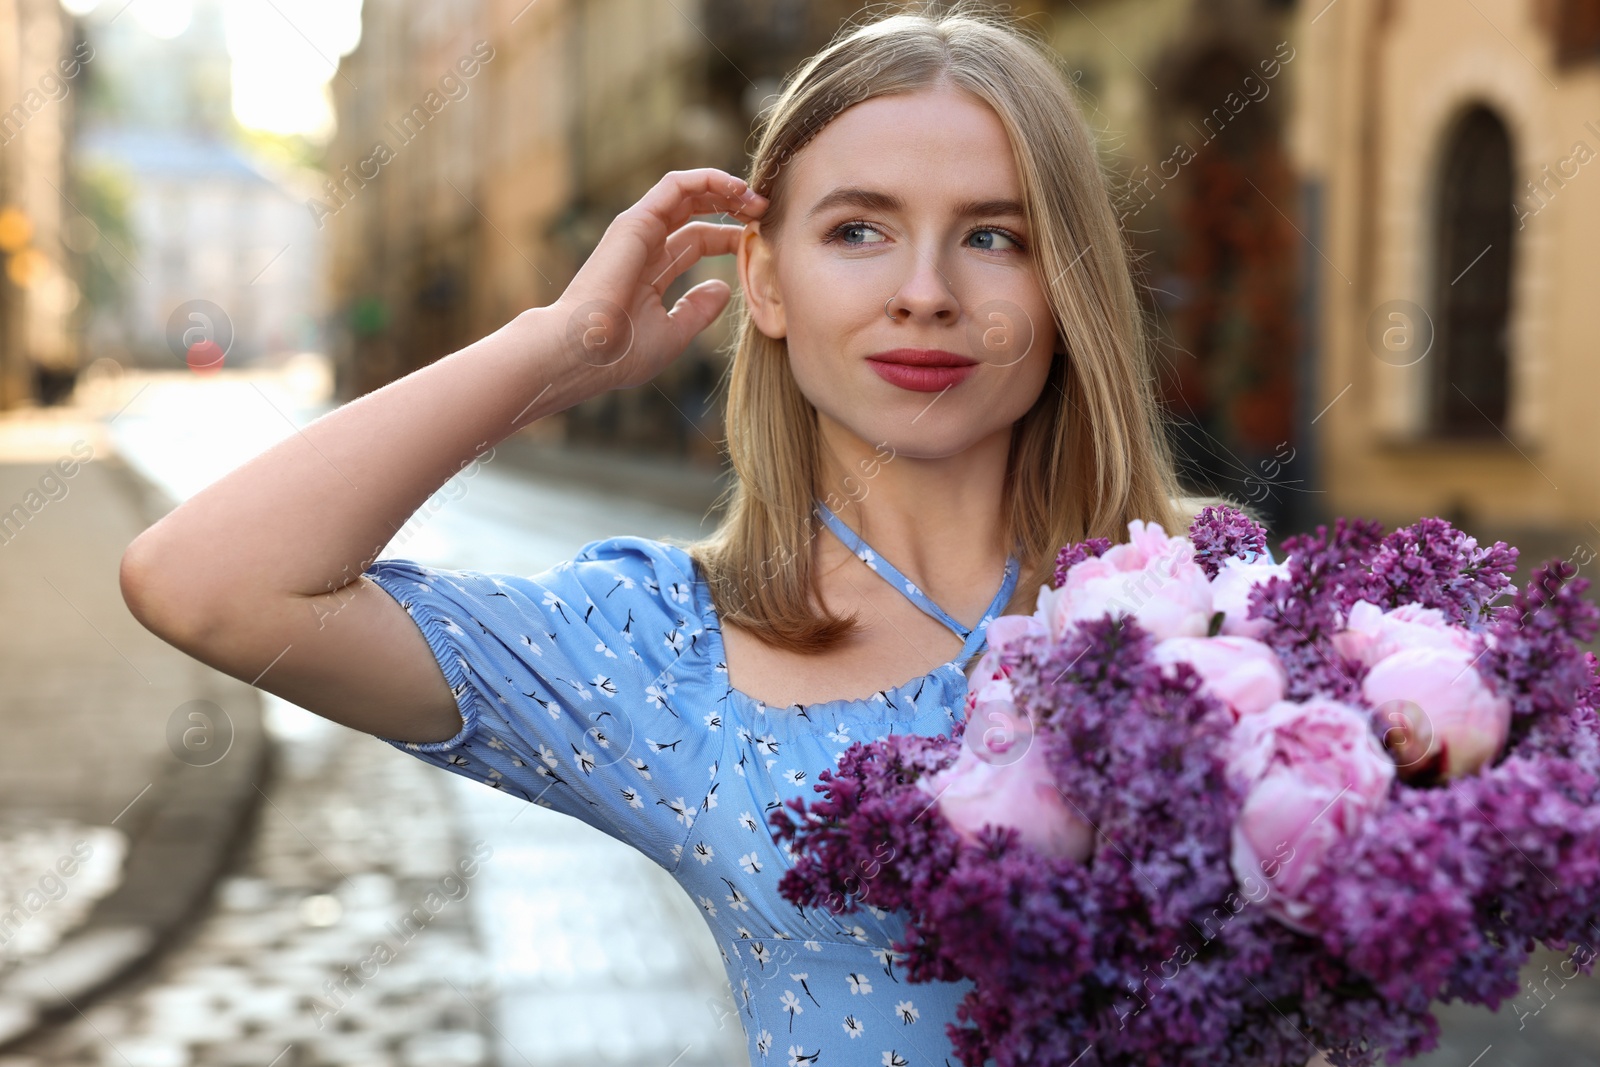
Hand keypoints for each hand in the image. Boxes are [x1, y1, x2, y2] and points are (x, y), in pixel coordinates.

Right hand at [548, 168, 767, 391]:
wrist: (584, 353)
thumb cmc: (621, 353)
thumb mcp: (673, 334)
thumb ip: (698, 310)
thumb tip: (723, 289)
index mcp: (651, 273)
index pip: (696, 241)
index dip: (729, 238)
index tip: (759, 242)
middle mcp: (644, 246)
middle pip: (694, 213)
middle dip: (731, 208)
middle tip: (765, 212)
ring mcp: (638, 231)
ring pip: (686, 192)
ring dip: (725, 188)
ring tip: (756, 197)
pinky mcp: (636, 221)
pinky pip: (675, 185)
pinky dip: (707, 179)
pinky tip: (735, 187)